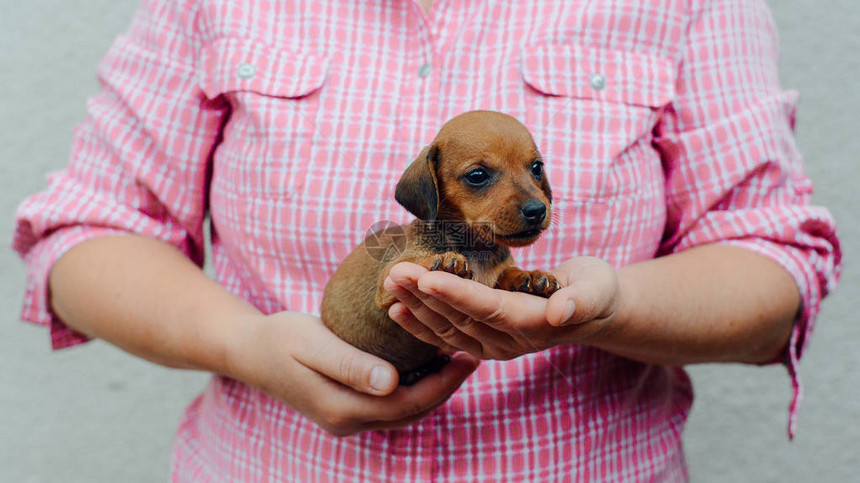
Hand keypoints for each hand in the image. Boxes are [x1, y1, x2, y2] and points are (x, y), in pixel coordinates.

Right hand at [227, 312, 479, 435]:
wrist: (251, 351)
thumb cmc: (281, 339)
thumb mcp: (313, 344)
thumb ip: (351, 364)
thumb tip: (391, 384)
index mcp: (341, 408)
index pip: (406, 403)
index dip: (442, 383)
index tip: (466, 357)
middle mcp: (347, 421)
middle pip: (410, 412)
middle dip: (445, 387)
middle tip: (472, 357)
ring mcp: (347, 418)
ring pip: (403, 412)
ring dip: (433, 390)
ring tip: (457, 362)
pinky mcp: (347, 408)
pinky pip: (391, 405)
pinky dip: (414, 388)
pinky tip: (428, 367)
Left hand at [384, 257, 619, 359]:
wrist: (592, 311)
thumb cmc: (595, 290)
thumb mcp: (597, 289)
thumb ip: (580, 300)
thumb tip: (560, 311)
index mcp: (533, 325)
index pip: (488, 309)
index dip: (456, 294)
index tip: (426, 278)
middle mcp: (509, 342)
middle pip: (459, 319)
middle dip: (425, 295)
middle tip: (396, 272)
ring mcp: (494, 346)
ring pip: (447, 328)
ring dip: (416, 306)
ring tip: (390, 282)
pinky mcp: (483, 342)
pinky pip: (446, 336)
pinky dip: (420, 323)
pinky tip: (396, 308)